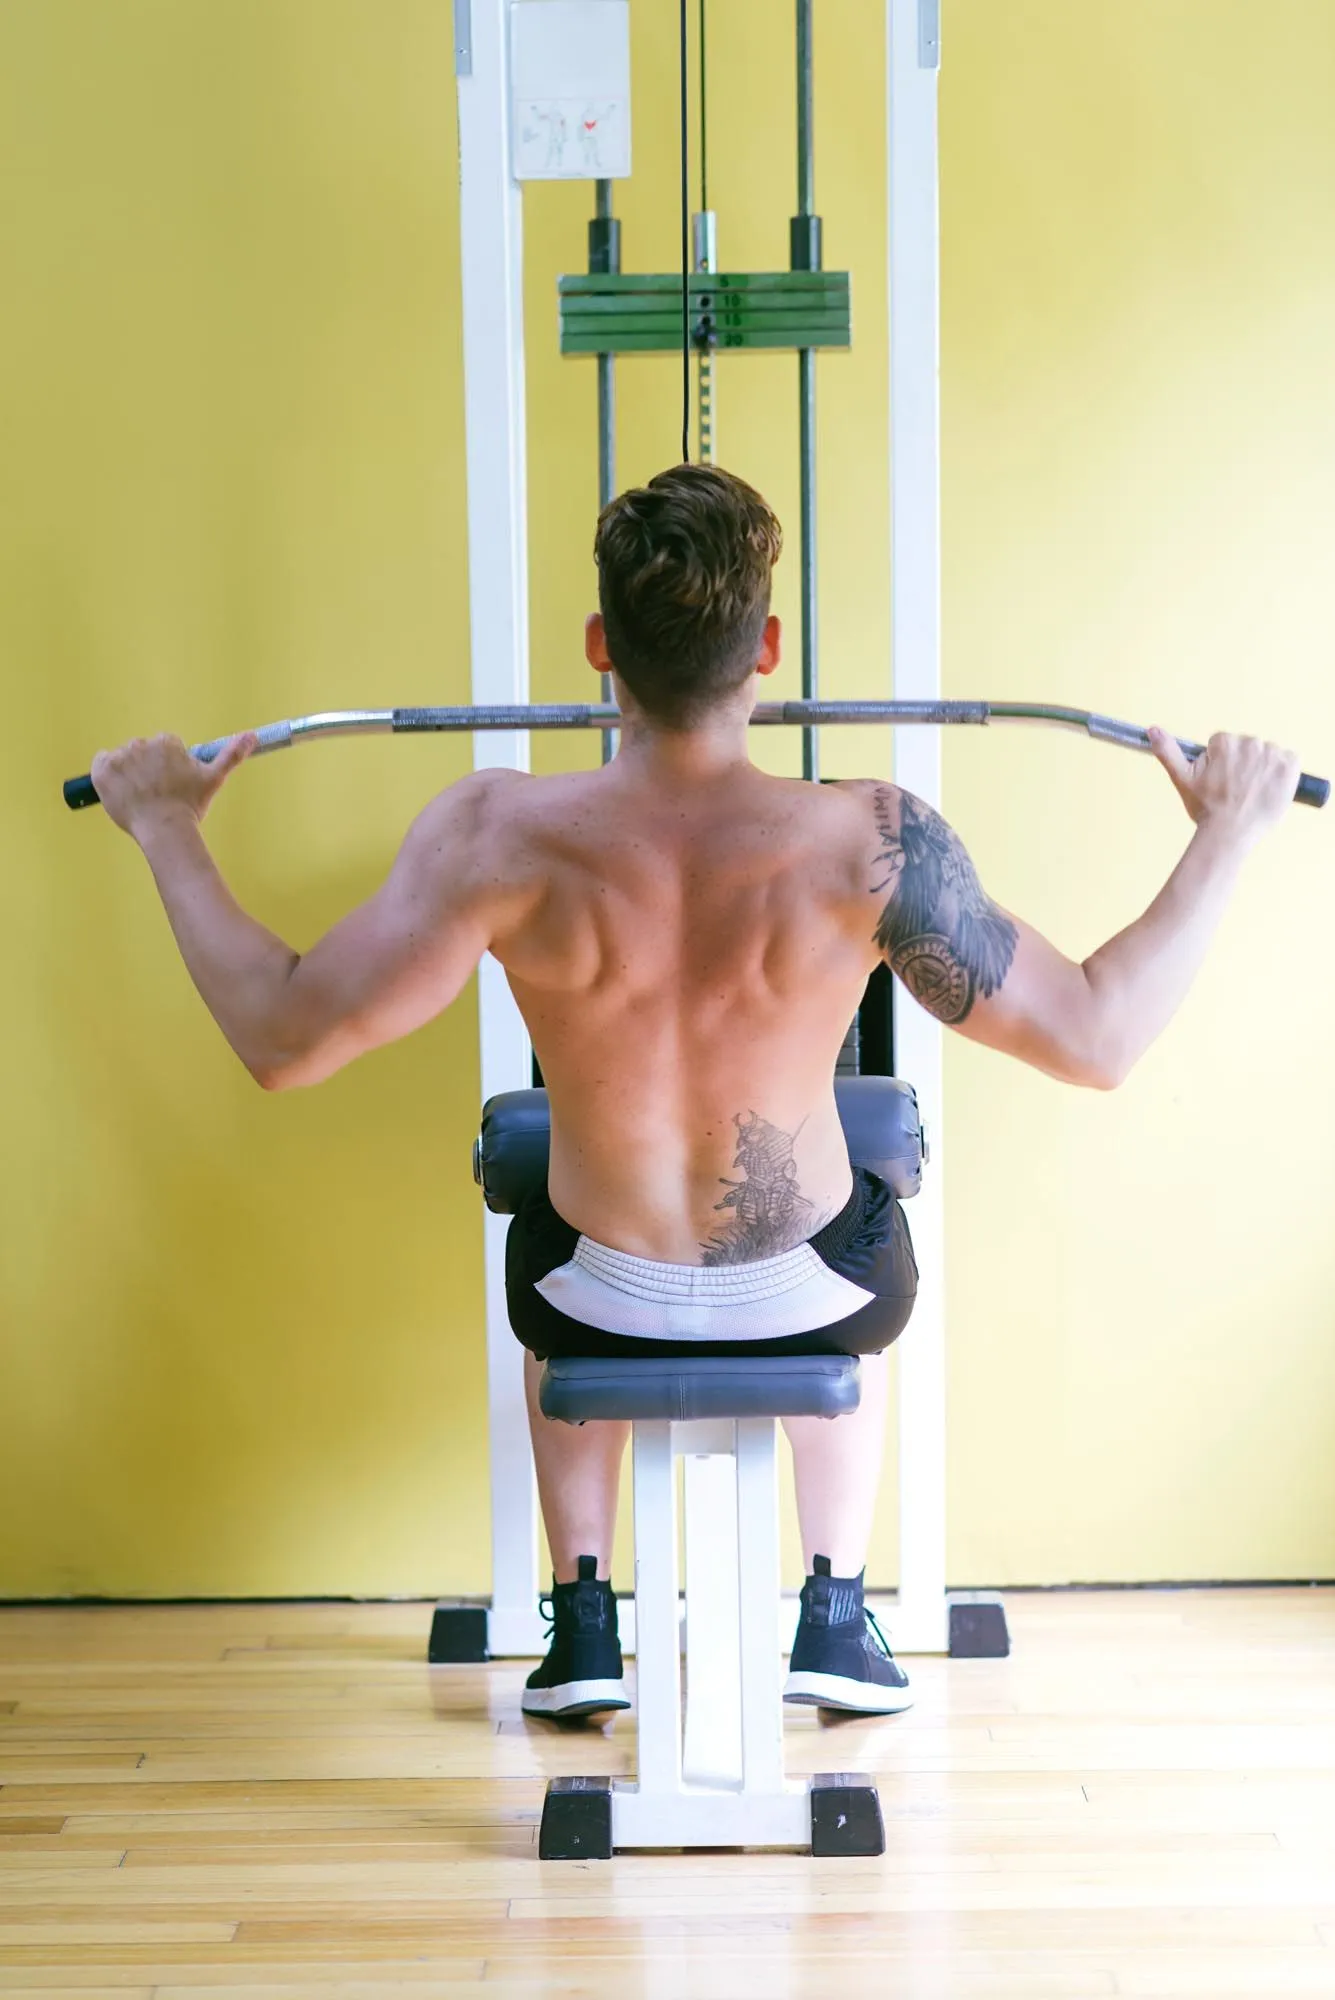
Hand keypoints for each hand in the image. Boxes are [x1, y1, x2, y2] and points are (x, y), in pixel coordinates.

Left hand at [90, 732, 256, 838]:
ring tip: (140, 796)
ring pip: (123, 759)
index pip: (164, 747)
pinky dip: (107, 776)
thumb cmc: (190, 806)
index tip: (171, 784)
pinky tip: (121, 791)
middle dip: (147, 768)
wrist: (165, 829)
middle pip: (142, 752)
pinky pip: (101, 764)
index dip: (167, 767)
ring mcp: (119, 757)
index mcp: (166, 742)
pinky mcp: (101, 770)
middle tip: (157, 793)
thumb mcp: (214, 779)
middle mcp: (141, 744)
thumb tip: (253, 735)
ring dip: (129, 773)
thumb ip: (232, 754)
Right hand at [1148, 728, 1300, 844]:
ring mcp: (1272, 755)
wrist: (1229, 833)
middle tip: (1236, 789)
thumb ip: (1167, 751)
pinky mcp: (1290, 767)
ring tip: (1253, 791)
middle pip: (1248, 747)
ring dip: (1263, 768)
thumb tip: (1152, 729)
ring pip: (1268, 753)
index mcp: (1225, 742)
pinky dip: (1283, 772)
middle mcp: (1250, 743)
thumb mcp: (1182, 778)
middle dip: (1244, 764)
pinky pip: (1290, 760)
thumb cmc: (1205, 809)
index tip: (1221, 781)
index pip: (1226, 744)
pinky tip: (1270, 788)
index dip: (1223, 763)